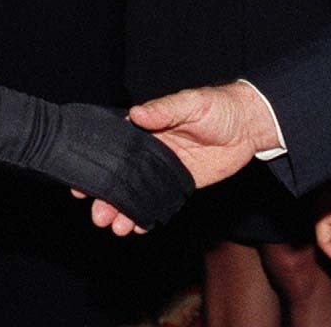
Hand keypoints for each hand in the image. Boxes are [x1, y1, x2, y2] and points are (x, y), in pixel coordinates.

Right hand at [89, 82, 274, 234]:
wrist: (249, 125)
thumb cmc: (219, 106)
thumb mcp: (190, 103)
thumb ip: (164, 110)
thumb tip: (135, 113)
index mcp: (147, 126)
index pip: (116, 147)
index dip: (98, 165)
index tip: (81, 184)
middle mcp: (151, 149)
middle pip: (122, 175)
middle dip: (107, 195)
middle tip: (97, 215)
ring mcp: (165, 168)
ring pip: (137, 191)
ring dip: (123, 209)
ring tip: (113, 226)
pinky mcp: (181, 183)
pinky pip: (158, 200)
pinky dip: (146, 214)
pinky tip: (135, 227)